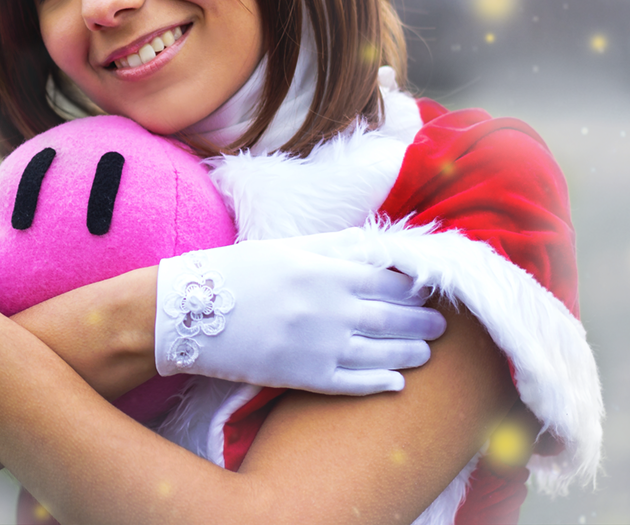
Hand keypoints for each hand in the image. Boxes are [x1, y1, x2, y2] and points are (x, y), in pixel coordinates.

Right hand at [154, 234, 446, 394]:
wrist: (190, 313)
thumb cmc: (235, 274)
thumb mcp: (284, 249)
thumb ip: (334, 248)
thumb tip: (376, 247)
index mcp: (324, 272)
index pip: (387, 281)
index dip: (413, 289)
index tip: (428, 292)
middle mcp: (329, 309)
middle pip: (393, 318)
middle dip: (421, 322)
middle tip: (439, 325)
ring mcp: (319, 346)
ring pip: (382, 353)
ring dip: (410, 353)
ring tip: (424, 352)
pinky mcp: (304, 377)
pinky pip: (354, 383)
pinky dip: (380, 383)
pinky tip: (396, 382)